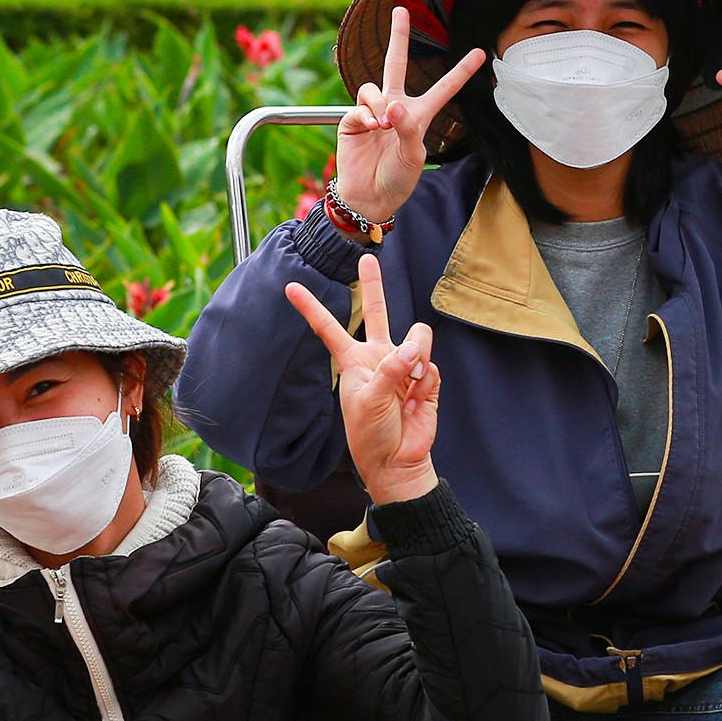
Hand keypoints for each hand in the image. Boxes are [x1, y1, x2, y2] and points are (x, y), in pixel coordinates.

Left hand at [283, 253, 442, 507]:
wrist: (398, 461)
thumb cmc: (371, 434)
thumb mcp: (369, 400)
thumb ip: (390, 368)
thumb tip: (415, 346)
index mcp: (353, 360)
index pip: (328, 327)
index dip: (310, 307)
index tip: (290, 287)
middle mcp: (379, 356)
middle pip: (376, 311)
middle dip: (373, 285)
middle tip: (367, 259)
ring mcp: (405, 365)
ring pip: (418, 336)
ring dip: (417, 357)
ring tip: (410, 384)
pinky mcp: (427, 378)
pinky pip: (431, 364)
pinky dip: (425, 383)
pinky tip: (416, 402)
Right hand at [335, 8, 485, 224]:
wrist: (369, 196)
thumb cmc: (397, 179)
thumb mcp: (414, 157)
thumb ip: (408, 128)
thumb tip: (392, 105)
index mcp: (419, 115)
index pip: (443, 88)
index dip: (461, 71)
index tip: (480, 52)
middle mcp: (395, 107)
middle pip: (396, 63)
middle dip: (398, 36)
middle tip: (400, 10)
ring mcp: (372, 111)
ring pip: (374, 86)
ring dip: (380, 103)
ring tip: (383, 125)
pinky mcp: (352, 119)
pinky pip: (360, 104)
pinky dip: (367, 114)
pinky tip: (372, 128)